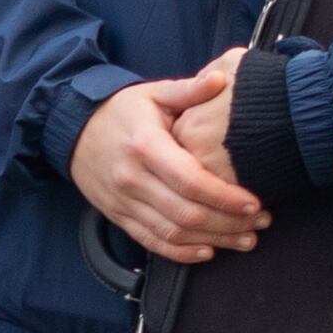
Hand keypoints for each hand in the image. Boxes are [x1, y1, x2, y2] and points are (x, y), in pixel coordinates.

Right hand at [73, 62, 263, 263]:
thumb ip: (188, 90)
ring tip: (245, 238)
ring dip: (214, 240)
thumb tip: (220, 79)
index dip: (225, 197)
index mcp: (145, 146)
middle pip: (187, 213)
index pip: (191, 181)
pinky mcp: (118, 216)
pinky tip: (208, 251)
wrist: (72, 130)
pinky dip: (182, 252)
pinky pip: (152, 242)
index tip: (254, 202)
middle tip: (260, 222)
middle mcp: (132, 179)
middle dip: (229, 223)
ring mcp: (123, 201)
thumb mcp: (153, 93)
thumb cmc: (120, 111)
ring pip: (173, 232)